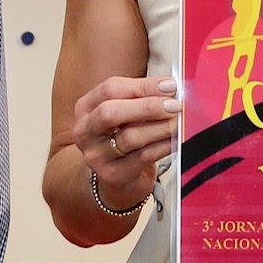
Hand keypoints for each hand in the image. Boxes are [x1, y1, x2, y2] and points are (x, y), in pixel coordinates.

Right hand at [73, 76, 180, 213]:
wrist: (118, 177)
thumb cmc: (123, 137)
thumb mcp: (126, 113)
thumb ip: (142, 97)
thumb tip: (170, 88)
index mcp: (86, 108)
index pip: (110, 89)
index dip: (142, 86)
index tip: (169, 85)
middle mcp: (85, 131)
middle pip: (110, 112)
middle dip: (147, 107)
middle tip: (174, 105)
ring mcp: (96, 156)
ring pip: (129, 137)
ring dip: (158, 128)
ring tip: (177, 123)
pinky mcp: (113, 175)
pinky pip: (142, 157)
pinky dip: (163, 146)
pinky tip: (175, 140)